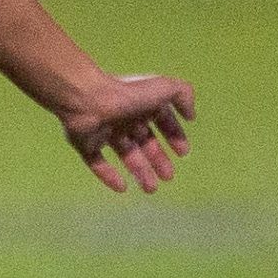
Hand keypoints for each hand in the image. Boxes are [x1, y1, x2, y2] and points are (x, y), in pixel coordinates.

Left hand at [60, 73, 194, 194]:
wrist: (87, 101)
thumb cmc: (127, 94)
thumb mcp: (165, 88)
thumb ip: (184, 95)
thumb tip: (191, 115)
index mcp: (142, 104)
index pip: (162, 122)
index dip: (174, 136)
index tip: (183, 153)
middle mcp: (124, 118)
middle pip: (145, 142)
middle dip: (158, 159)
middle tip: (168, 177)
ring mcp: (104, 131)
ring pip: (125, 155)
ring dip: (140, 172)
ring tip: (151, 189)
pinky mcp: (86, 144)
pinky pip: (97, 163)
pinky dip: (109, 176)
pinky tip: (122, 187)